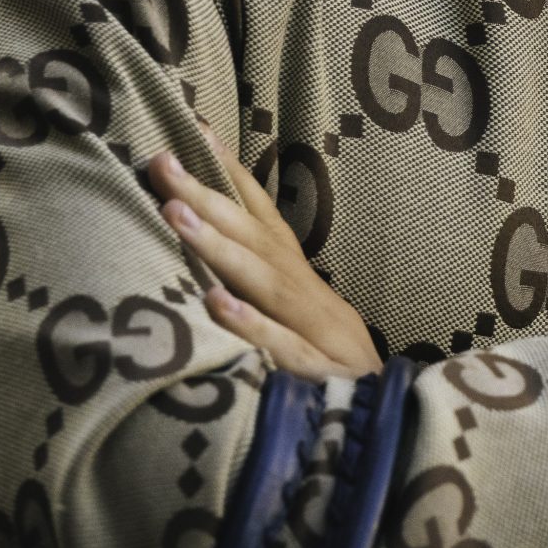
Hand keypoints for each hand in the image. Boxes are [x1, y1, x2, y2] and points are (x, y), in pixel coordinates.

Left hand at [146, 135, 381, 377]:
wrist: (385, 419)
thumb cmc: (329, 368)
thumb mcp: (295, 320)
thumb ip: (256, 288)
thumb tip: (202, 255)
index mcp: (297, 281)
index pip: (262, 217)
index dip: (230, 173)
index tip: (194, 129)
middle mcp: (308, 296)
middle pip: (255, 239)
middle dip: (207, 198)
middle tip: (161, 162)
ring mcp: (317, 334)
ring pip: (265, 283)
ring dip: (219, 247)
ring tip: (174, 214)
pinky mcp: (319, 376)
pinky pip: (282, 348)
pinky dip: (251, 325)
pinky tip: (216, 304)